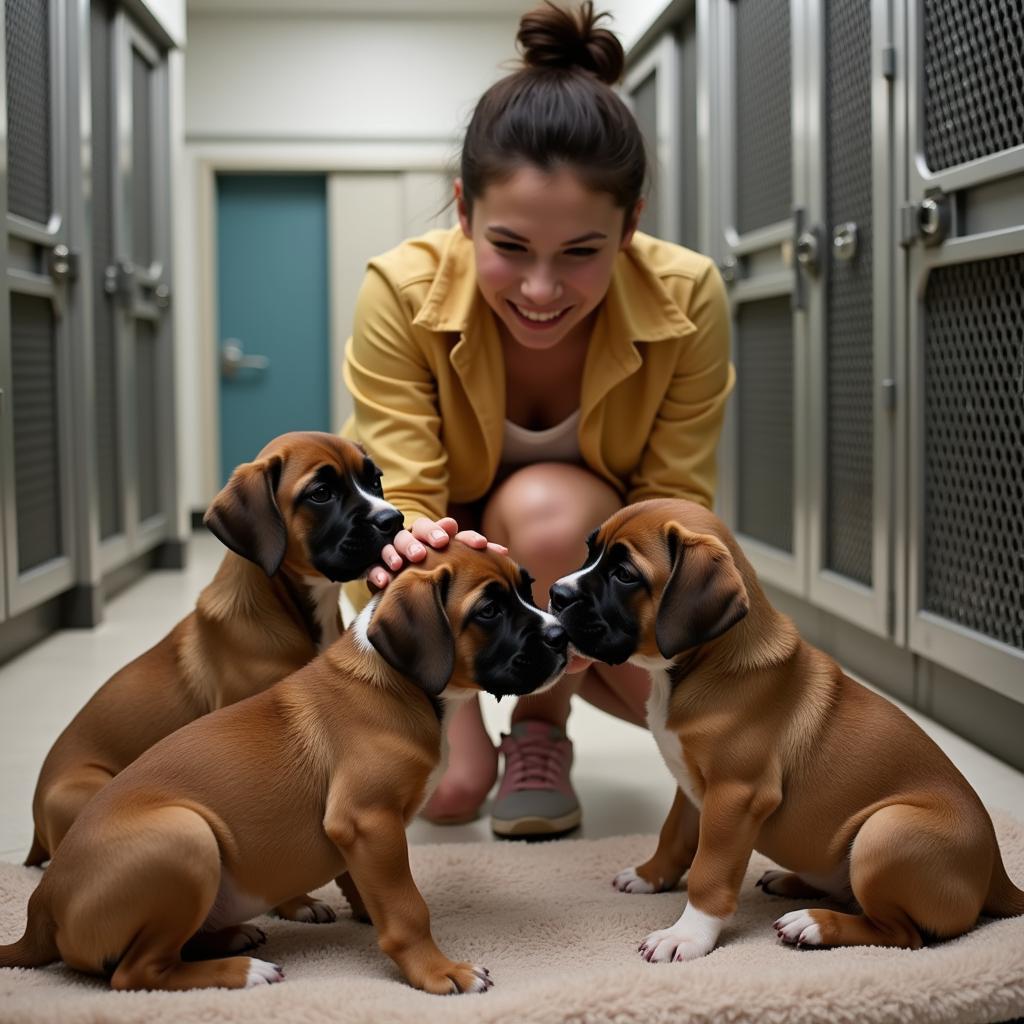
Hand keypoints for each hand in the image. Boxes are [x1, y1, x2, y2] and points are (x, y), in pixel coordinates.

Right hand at [368, 517, 507, 588]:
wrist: (399, 583)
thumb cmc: (433, 570)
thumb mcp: (453, 561)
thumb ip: (474, 554)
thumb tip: (505, 552)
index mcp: (433, 536)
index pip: (444, 528)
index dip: (457, 531)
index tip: (469, 540)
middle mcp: (414, 539)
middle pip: (419, 528)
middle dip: (429, 534)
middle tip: (439, 543)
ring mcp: (393, 551)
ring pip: (395, 543)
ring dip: (402, 550)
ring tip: (405, 561)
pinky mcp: (375, 566)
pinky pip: (373, 566)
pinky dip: (378, 571)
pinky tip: (385, 581)